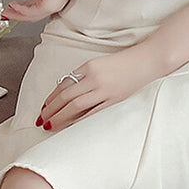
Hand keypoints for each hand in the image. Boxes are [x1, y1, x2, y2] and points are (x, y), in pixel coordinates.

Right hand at [1, 0, 89, 22]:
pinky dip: (20, 10)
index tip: (20, 3)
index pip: (44, 0)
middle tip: (10, 10)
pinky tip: (13, 5)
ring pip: (34, 14)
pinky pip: (31, 12)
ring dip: (18, 13)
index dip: (30, 3)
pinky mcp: (49, 5)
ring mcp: (55, 3)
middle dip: (22, 11)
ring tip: (7, 11)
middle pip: (38, 10)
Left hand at [35, 42, 160, 131]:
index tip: (44, 107)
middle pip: (66, 96)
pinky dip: (80, 120)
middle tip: (41, 119)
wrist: (147, 61)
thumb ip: (85, 76)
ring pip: (76, 106)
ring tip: (50, 125)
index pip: (64, 84)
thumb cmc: (123, 62)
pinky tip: (71, 126)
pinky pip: (93, 113)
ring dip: (61, 117)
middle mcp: (95, 78)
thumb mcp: (100, 63)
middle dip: (51, 109)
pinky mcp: (115, 101)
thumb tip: (67, 91)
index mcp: (89, 67)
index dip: (51, 97)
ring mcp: (105, 90)